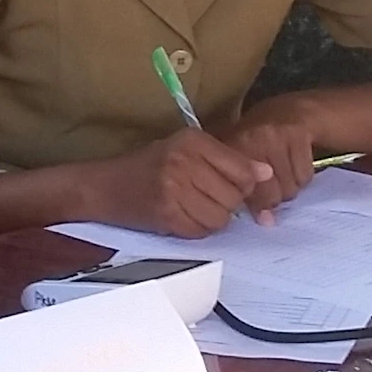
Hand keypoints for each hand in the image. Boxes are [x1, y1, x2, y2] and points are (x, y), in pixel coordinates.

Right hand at [99, 130, 274, 238]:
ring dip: (213, 219)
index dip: (244, 184)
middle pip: (234, 195)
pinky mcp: (166, 214)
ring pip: (221, 217)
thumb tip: (267, 173)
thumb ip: (228, 160)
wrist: (103, 186)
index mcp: (192, 140)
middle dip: (228, 203)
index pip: (242, 169)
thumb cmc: (148, 166)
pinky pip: (202, 231)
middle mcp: (184, 161)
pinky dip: (198, 229)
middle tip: (206, 198)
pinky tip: (184, 217)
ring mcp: (174, 188)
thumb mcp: (186, 150)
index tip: (233, 187)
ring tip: (195, 208)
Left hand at [221, 96, 324, 215]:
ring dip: (290, 187)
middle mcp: (251, 139)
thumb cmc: (261, 140)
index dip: (253, 202)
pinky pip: (305, 176)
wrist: (290, 110)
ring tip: (284, 172)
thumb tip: (266, 222)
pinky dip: (303, 177)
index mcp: (232, 147)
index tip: (256, 199)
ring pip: (290, 187)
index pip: (242, 192)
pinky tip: (296, 164)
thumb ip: (246, 191)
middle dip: (275, 197)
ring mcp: (275, 135)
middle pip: (270, 194)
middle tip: (274, 185)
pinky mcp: (298, 134)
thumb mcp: (243, 158)